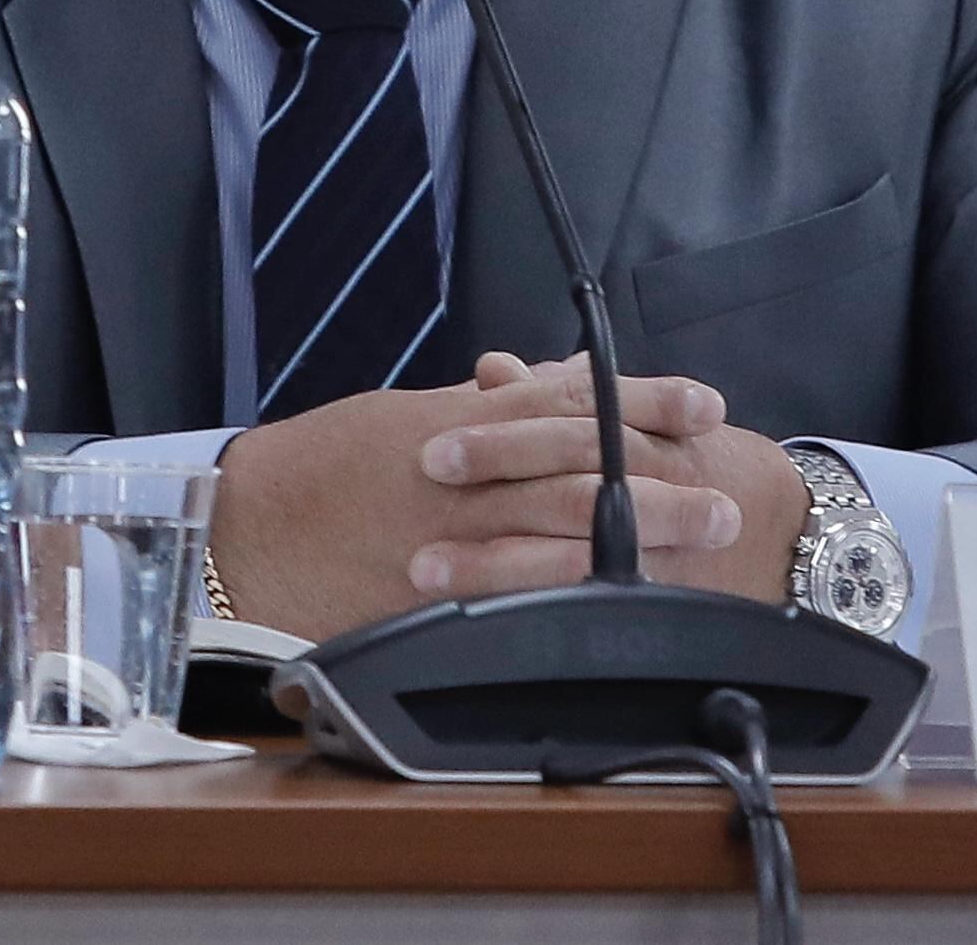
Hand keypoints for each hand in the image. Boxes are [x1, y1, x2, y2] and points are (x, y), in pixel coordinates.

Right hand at [204, 356, 750, 639]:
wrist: (250, 524)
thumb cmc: (329, 464)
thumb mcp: (408, 415)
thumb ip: (479, 408)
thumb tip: (537, 380)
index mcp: (465, 419)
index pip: (572, 399)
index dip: (644, 399)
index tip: (705, 403)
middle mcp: (467, 469)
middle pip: (582, 468)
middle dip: (661, 481)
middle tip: (725, 497)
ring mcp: (454, 529)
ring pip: (559, 528)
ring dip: (638, 538)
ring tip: (700, 545)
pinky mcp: (435, 584)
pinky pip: (513, 583)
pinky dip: (567, 588)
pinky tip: (617, 597)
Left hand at [413, 353, 808, 606]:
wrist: (780, 528)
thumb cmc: (699, 459)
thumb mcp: (644, 412)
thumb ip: (565, 392)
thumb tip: (492, 369)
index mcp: (644, 433)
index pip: (570, 423)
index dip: (501, 433)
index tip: (434, 440)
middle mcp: (649, 486)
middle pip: (566, 477)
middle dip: (496, 478)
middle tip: (427, 480)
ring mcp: (647, 550)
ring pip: (566, 554)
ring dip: (493, 563)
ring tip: (425, 570)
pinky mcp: (644, 601)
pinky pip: (586, 608)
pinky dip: (535, 614)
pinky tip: (482, 626)